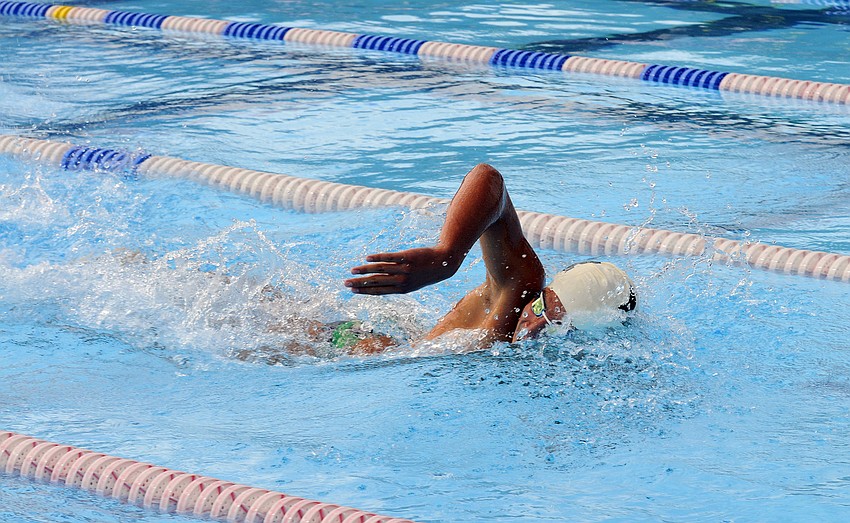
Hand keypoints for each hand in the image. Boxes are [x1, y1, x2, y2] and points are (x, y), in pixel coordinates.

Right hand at [345, 246, 460, 294]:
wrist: (444, 263)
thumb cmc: (427, 273)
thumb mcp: (412, 283)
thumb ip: (397, 283)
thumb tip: (380, 282)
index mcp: (402, 289)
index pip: (379, 291)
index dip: (364, 291)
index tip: (352, 290)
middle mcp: (401, 280)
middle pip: (376, 282)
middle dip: (360, 283)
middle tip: (346, 283)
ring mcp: (404, 269)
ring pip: (380, 270)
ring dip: (365, 270)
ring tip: (353, 270)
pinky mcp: (407, 257)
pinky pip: (389, 257)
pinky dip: (377, 258)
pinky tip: (367, 258)